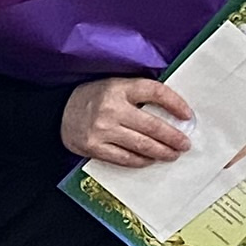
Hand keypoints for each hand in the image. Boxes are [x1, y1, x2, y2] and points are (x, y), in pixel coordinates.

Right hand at [62, 76, 192, 167]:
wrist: (58, 111)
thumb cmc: (94, 98)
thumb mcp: (114, 85)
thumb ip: (138, 95)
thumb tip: (172, 113)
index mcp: (119, 87)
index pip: (155, 92)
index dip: (175, 104)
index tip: (188, 115)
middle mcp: (111, 108)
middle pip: (152, 126)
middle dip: (173, 137)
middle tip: (185, 144)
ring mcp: (102, 129)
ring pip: (142, 145)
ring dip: (162, 152)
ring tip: (173, 154)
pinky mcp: (94, 147)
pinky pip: (125, 158)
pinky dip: (142, 160)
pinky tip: (150, 160)